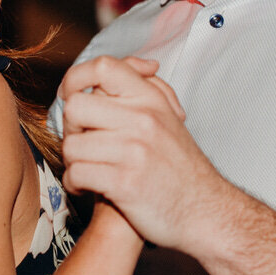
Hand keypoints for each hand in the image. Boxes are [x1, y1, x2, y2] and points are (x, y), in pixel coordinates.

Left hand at [59, 54, 229, 252]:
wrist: (204, 211)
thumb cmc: (180, 166)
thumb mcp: (170, 118)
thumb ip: (150, 88)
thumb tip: (141, 64)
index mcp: (150, 99)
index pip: (103, 67)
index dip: (76, 78)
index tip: (71, 95)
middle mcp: (143, 120)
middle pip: (75, 107)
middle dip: (71, 128)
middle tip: (82, 141)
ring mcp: (133, 151)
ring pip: (71, 145)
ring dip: (72, 161)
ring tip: (86, 168)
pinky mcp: (124, 183)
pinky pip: (77, 174)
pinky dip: (75, 184)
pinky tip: (87, 187)